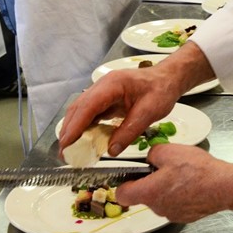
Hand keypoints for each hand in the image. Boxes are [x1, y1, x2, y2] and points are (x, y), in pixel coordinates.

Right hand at [58, 63, 179, 156]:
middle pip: (78, 109)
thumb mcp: (150, 112)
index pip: (88, 106)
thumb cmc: (161, 89)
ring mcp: (102, 92)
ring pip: (81, 111)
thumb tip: (111, 151)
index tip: (66, 143)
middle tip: (65, 154)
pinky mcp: (105, 99)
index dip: (75, 126)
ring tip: (71, 151)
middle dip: (69, 131)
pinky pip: (90, 114)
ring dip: (74, 130)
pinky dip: (84, 128)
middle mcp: (102, 86)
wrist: (168, 78)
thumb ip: (130, 131)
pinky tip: (84, 142)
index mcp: (113, 85)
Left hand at [116, 145, 230, 221]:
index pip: (122, 194)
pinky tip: (192, 184)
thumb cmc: (197, 170)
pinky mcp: (185, 216)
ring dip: (166, 189)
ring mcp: (171, 214)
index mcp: (148, 192)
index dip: (124, 183)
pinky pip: (175, 205)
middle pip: (144, 195)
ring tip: (183, 175)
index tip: (131, 175)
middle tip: (165, 168)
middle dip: (151, 182)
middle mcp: (157, 207)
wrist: (224, 186)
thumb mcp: (169, 150)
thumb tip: (151, 157)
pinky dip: (180, 196)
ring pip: (161, 200)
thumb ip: (152, 153)